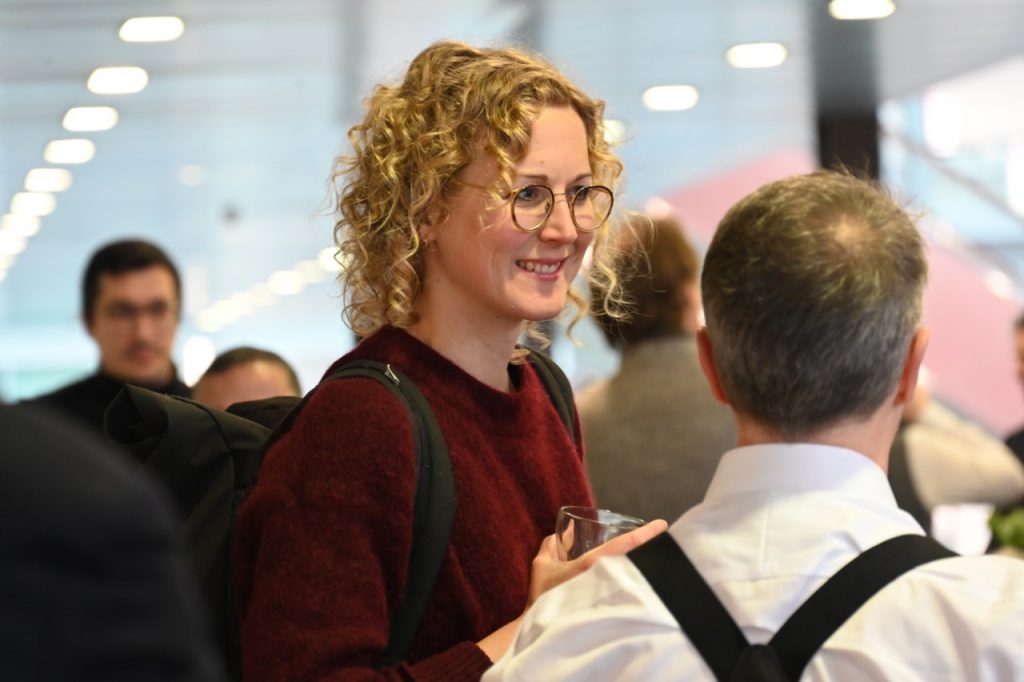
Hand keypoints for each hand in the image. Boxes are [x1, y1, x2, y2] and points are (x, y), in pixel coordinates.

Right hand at [525, 519, 667, 606]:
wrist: (542, 629)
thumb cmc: (543, 597)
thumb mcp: (542, 567)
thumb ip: (552, 545)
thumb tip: (567, 532)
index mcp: (592, 565)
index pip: (625, 545)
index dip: (646, 534)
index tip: (662, 524)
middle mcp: (605, 578)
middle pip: (635, 561)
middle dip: (649, 550)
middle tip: (661, 539)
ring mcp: (610, 595)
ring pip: (633, 576)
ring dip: (642, 566)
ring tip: (654, 557)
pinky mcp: (609, 608)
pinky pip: (626, 589)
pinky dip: (634, 581)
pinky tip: (640, 581)